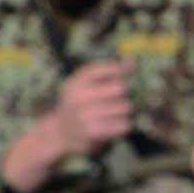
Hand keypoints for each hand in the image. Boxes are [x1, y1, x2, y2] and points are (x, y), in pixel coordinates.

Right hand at [3, 60, 132, 192]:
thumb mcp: (87, 84)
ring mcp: (85, 115)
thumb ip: (109, 71)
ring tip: (115, 113)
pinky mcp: (93, 132)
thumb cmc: (81, 104)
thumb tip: (132, 60)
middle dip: (125, 94)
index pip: (107, 68)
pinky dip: (123, 125)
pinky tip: (114, 124)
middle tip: (118, 99)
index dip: (121, 70)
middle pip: (121, 88)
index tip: (127, 73)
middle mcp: (79, 96)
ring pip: (125, 107)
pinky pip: (123, 125)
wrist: (61, 132)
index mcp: (77, 81)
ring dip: (125, 111)